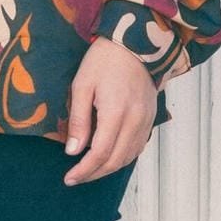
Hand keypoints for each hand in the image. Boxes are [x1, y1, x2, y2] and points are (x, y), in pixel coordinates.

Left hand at [63, 37, 156, 184]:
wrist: (134, 42)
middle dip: (94, 174)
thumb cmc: (104, 59)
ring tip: (89, 169)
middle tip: (76, 177)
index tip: (69, 177)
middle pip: (115, 161)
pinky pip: (137, 147)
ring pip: (128, 157)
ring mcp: (146, 121)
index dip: (84, 170)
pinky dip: (122, 157)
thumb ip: (79, 119)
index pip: (100, 154)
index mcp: (116, 113)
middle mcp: (135, 122)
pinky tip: (109, 155)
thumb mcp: (82, 84)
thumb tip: (73, 151)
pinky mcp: (151, 118)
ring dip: (109, 168)